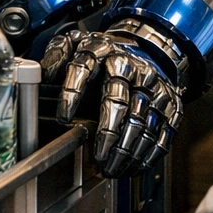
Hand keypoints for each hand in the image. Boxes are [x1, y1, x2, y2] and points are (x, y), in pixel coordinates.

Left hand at [41, 24, 183, 177]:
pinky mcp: (170, 103)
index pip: (82, 69)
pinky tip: (133, 167)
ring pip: (142, 121)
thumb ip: (56, 54)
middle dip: (107, 132)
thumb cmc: (104, 54)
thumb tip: (41, 73)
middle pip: (118, 101)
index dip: (71, 94)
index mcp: (101, 51)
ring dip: (126, 150)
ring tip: (112, 169)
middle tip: (98, 156)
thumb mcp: (76, 43)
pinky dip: (148, 153)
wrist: (145, 47)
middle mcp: (130, 67)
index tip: (63, 119)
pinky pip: (163, 132)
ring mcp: (153, 86)